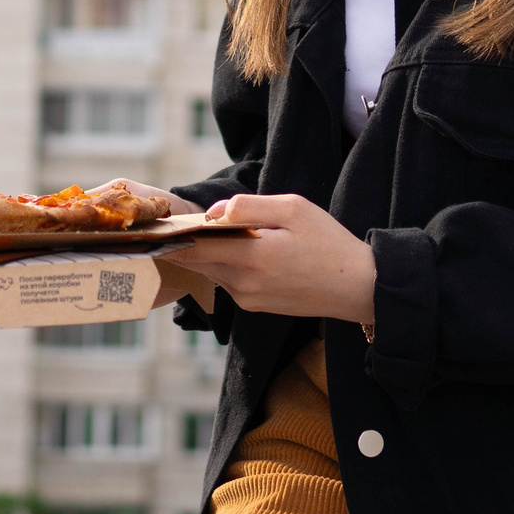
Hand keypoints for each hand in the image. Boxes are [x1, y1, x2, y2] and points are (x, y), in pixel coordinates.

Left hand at [157, 193, 376, 327]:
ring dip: (207, 254)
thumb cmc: (329, 242)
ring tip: (205, 232)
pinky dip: (225, 265)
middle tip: (171, 226)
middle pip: (197, 262)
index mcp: (252, 256)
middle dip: (184, 243)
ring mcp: (248, 299)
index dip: (173, 235)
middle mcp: (244, 283)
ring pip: (212, 271)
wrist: (358, 287)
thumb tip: (213, 212)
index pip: (194, 247)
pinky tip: (239, 251)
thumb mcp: (293, 209)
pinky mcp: (255, 307)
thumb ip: (248, 206)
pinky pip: (228, 282)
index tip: (155, 226)